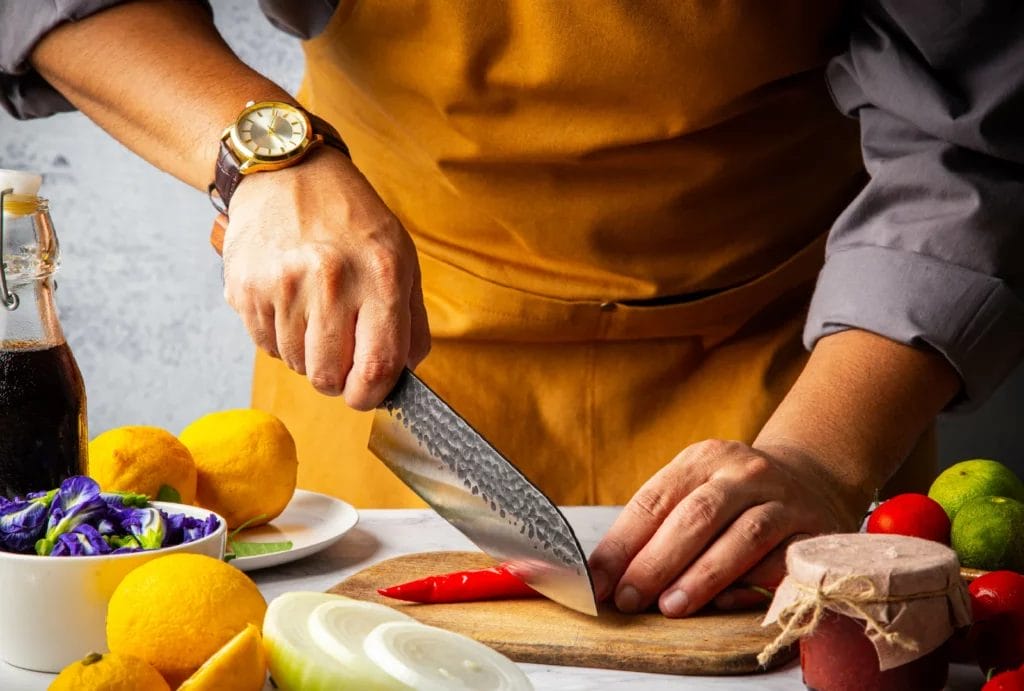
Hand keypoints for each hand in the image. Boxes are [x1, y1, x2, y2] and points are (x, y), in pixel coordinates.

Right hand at [221, 147, 429, 408]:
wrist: (286, 171)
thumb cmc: (351, 219)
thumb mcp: (402, 258)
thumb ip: (411, 322)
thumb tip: (405, 374)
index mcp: (380, 276)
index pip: (378, 367)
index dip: (372, 395)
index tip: (368, 394)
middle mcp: (331, 281)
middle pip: (329, 377)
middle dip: (337, 379)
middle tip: (340, 354)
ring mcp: (282, 285)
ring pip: (296, 364)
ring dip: (307, 354)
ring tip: (315, 314)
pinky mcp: (245, 288)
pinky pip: (266, 346)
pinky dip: (280, 338)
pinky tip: (290, 304)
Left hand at [588, 439, 865, 616]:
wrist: (813, 478)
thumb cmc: (735, 497)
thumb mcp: (696, 492)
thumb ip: (658, 528)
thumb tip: (609, 577)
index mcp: (703, 459)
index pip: (654, 500)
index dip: (622, 543)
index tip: (597, 581)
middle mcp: (744, 471)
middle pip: (695, 516)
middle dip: (657, 561)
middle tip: (628, 599)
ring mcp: (783, 499)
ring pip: (743, 536)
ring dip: (703, 575)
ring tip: (669, 606)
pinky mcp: (814, 531)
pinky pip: (782, 561)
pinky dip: (752, 584)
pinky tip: (725, 604)